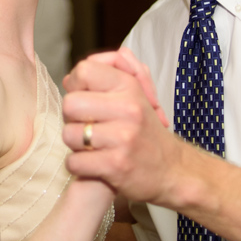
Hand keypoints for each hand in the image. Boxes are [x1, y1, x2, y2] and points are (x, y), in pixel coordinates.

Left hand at [62, 50, 184, 205]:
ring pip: (69, 134)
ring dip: (75, 144)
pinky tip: (94, 164)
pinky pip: (74, 162)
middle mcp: (128, 108)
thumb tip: (70, 78)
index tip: (85, 97)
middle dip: (72, 117)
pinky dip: (79, 166)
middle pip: (70, 103)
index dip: (76, 84)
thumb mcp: (135, 93)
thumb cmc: (146, 130)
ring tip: (92, 145)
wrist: (172, 170)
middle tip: (86, 125)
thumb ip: (108, 76)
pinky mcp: (115, 165)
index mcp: (129, 86)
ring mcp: (122, 137)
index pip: (84, 70)